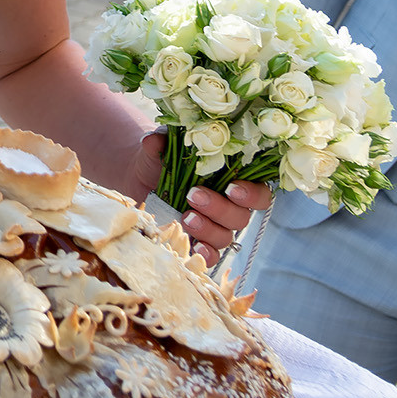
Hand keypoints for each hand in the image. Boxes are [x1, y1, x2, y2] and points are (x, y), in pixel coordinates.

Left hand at [126, 131, 271, 266]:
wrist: (137, 179)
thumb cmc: (159, 160)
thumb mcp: (159, 149)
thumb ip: (160, 143)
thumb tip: (155, 140)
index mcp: (233, 182)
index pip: (259, 194)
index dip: (252, 194)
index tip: (231, 188)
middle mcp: (228, 207)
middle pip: (241, 217)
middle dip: (219, 209)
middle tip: (194, 195)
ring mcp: (213, 227)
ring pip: (226, 237)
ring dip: (208, 229)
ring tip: (186, 217)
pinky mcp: (196, 242)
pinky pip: (211, 257)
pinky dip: (205, 255)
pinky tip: (193, 246)